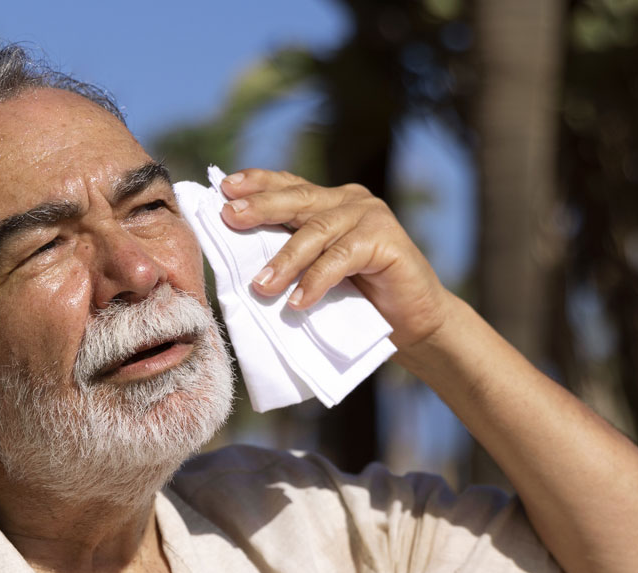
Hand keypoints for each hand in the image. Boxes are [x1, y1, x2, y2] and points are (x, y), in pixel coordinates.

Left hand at [217, 168, 452, 349]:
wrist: (413, 324)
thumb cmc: (360, 301)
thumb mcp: (316, 272)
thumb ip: (292, 255)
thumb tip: (240, 260)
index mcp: (330, 202)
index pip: (289, 186)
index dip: (258, 183)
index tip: (224, 187)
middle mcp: (349, 201)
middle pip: (298, 200)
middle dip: (261, 207)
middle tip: (230, 217)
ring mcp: (370, 216)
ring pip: (317, 231)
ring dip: (285, 260)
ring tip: (261, 286)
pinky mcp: (386, 239)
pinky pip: (341, 258)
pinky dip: (317, 280)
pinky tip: (298, 301)